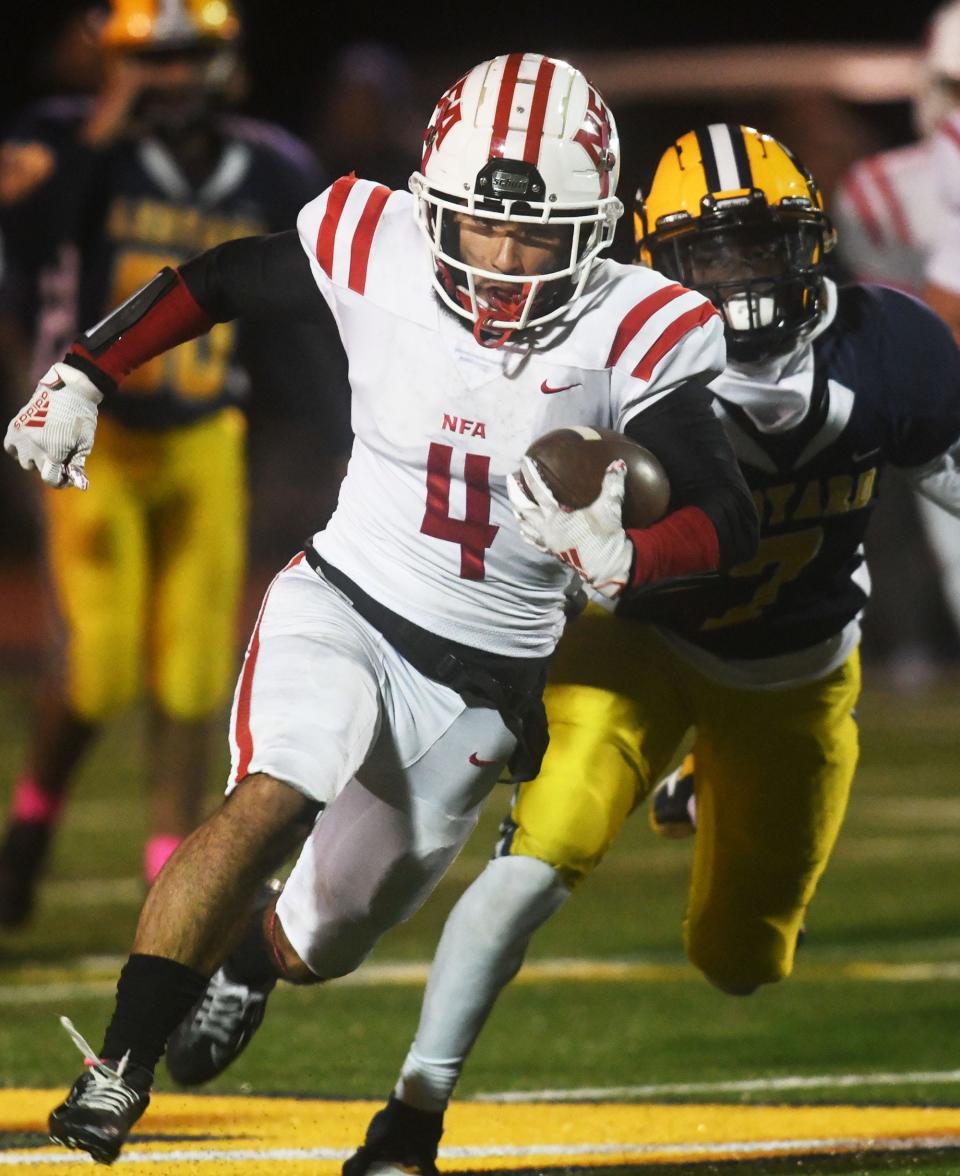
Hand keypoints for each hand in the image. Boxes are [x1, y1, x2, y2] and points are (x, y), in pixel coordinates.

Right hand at [4, 363, 101, 489]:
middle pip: (38, 469)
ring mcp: (22, 436)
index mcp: (53, 452)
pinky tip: (31, 444)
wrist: (69, 389)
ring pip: (24, 460)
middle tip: (60, 458)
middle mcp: (34, 447)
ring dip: (35, 459)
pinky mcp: (15, 426)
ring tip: (46, 448)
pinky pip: (10, 446)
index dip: (61, 481)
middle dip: (50, 467)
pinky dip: (19, 448)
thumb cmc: (81, 417)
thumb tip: (78, 484)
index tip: (67, 477)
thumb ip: (77, 465)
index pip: (50, 479)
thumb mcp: (85, 444)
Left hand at [507, 455, 633, 597]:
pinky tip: (523, 530)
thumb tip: (617, 462)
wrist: (606, 567)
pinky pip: (533, 541)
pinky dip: (526, 533)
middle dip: (515, 492)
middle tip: (510, 478)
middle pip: (523, 508)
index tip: (524, 461)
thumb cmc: (605, 536)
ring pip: (524, 525)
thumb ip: (612, 484)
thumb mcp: (610, 507)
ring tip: (514, 502)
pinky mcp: (552, 551)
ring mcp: (547, 541)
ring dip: (518, 512)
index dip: (530, 475)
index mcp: (556, 516)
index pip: (538, 490)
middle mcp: (547, 528)